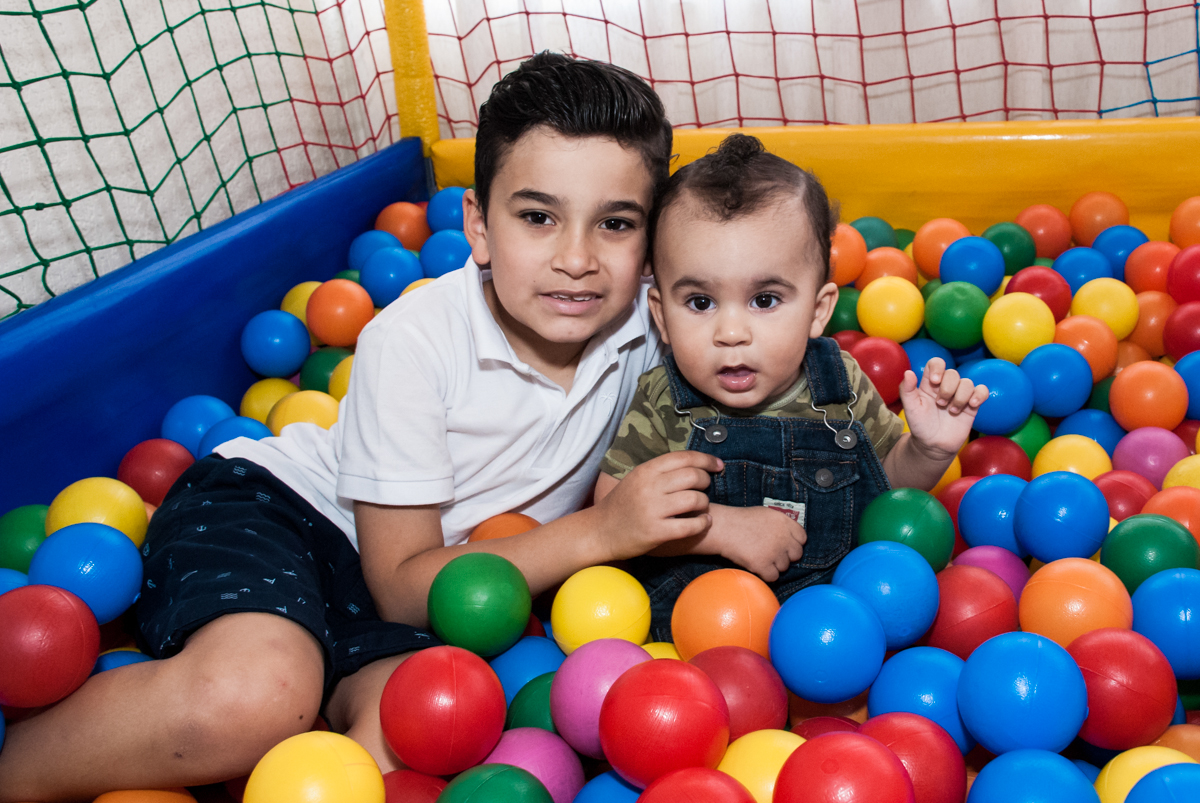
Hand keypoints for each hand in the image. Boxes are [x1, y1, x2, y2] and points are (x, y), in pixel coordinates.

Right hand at [594, 451, 723, 560]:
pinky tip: (703, 522)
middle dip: (706, 480)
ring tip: (702, 507)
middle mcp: (649, 487)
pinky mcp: (656, 532)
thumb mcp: (636, 479)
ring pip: (695, 499)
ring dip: (705, 503)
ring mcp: (652, 510)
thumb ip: (660, 471)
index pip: (684, 457)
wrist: (600, 531)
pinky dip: (702, 523)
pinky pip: (690, 525)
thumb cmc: (622, 505)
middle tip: (705, 487)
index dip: (706, 459)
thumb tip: (692, 463)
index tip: (717, 465)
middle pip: (693, 476)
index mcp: (646, 471)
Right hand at [710, 504, 806, 581]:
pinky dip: (765, 574)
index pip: (802, 538)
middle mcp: (783, 537)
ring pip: (784, 567)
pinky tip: (757, 565)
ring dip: (774, 565)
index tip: (784, 545)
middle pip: (796, 555)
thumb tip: (791, 538)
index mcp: (785, 522)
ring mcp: (774, 552)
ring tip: (760, 556)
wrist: (723, 528)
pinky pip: (773, 577)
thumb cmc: (742, 520)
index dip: (793, 543)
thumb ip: (782, 525)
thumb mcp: (766, 514)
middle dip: (786, 556)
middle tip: (772, 553)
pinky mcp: (763, 565)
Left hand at [899, 358, 988, 459]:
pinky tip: (971, 404)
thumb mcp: (910, 409)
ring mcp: (959, 395)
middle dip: (948, 388)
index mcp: (929, 384)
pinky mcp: (971, 405)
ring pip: (967, 382)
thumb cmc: (920, 426)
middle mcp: (945, 386)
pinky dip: (979, 395)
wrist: (934, 445)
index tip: (935, 381)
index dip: (937, 368)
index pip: (936, 363)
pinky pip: (982, 391)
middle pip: (953, 373)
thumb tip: (908, 372)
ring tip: (952, 411)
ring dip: (960, 396)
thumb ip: (907, 390)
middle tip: (940, 404)